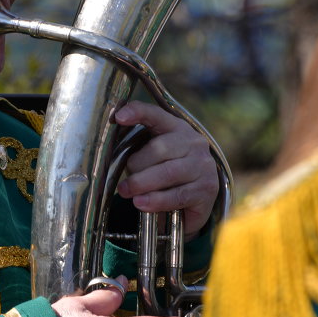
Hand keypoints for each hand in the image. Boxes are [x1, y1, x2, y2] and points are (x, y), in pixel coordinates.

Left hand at [113, 100, 218, 237]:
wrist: (195, 200)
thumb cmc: (165, 171)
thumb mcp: (152, 155)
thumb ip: (136, 146)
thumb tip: (110, 142)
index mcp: (177, 128)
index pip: (156, 115)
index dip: (137, 112)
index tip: (119, 117)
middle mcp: (194, 143)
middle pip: (160, 148)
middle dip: (136, 165)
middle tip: (123, 182)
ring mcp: (203, 166)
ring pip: (169, 172)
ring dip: (142, 183)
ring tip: (126, 192)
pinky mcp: (207, 189)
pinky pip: (178, 195)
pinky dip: (156, 200)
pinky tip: (141, 203)